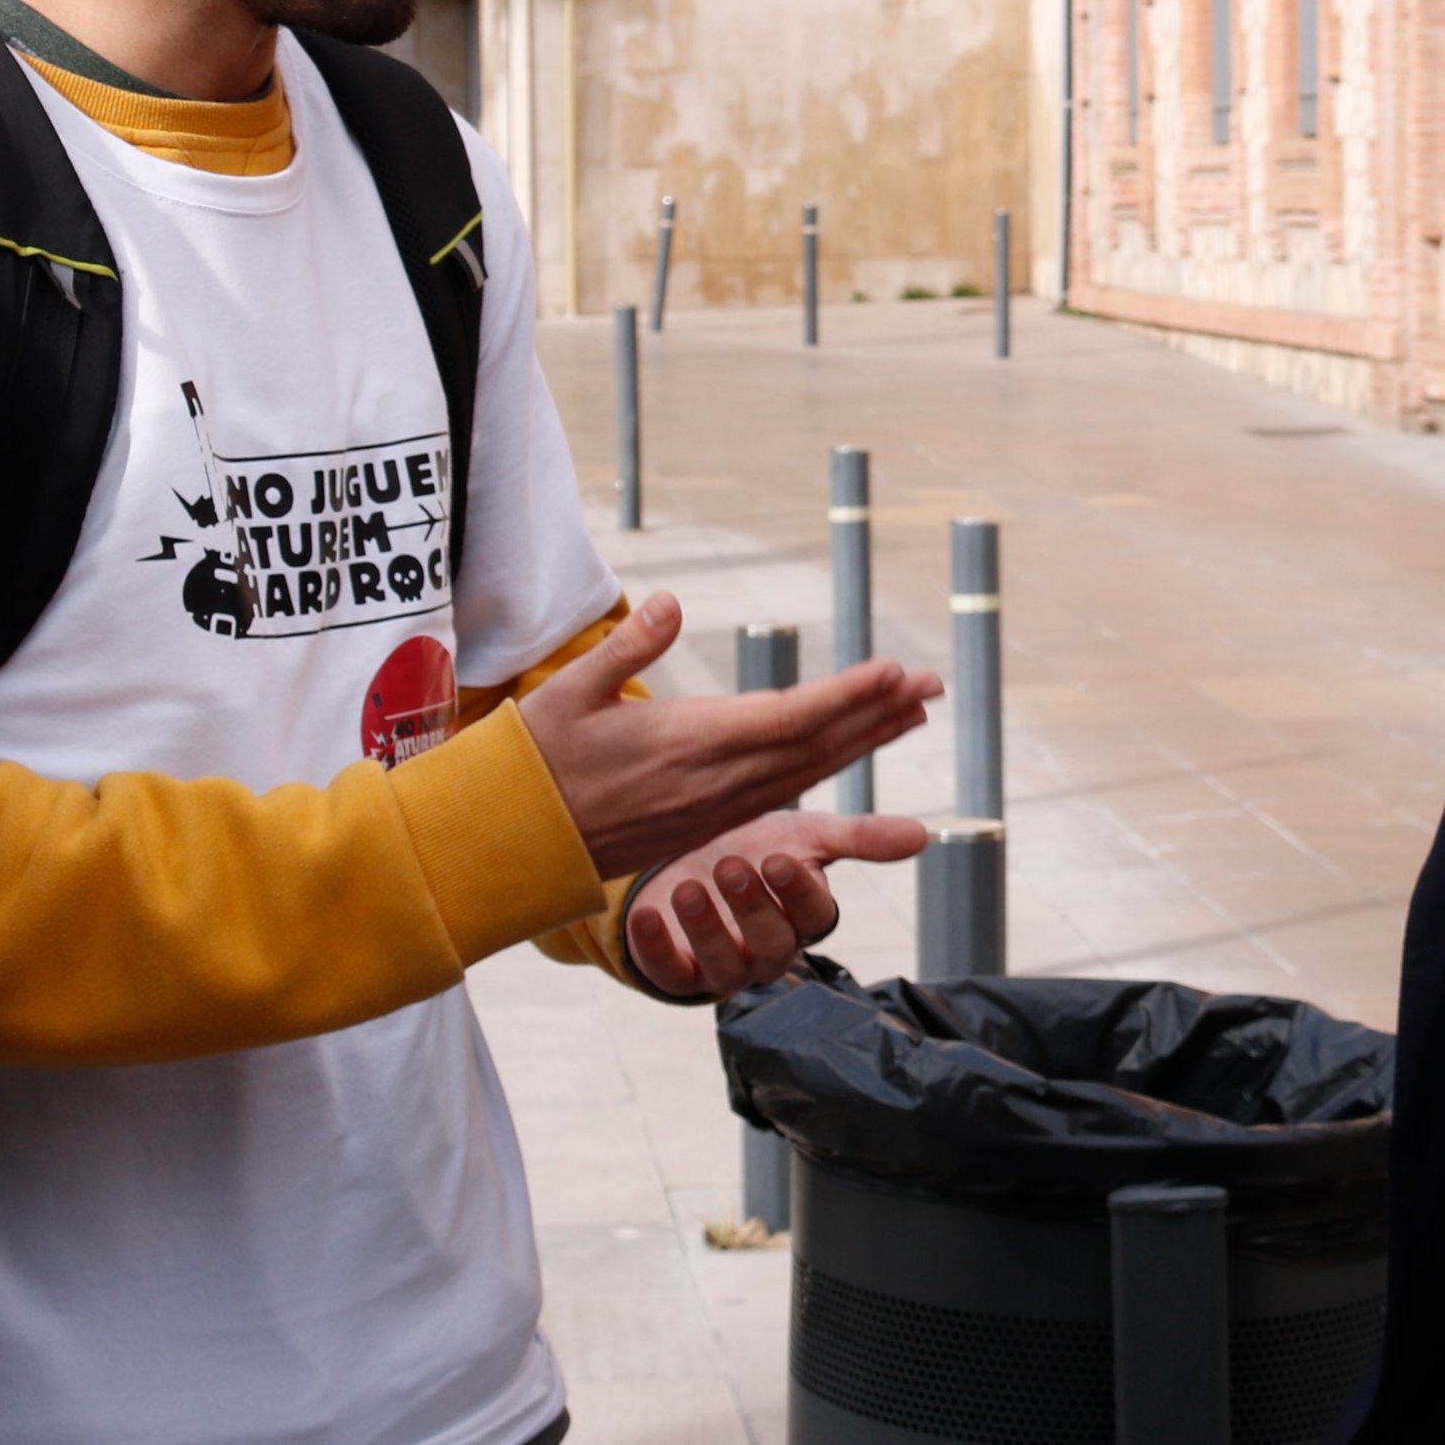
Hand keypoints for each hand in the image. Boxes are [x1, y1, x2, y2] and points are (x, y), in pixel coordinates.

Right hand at [523, 592, 938, 877]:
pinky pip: (782, 792)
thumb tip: (671, 601)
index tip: (895, 674)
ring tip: (908, 711)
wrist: (514, 844)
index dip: (846, 697)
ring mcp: (714, 807)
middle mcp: (713, 782)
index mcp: (687, 744)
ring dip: (861, 740)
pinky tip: (847, 749)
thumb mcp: (568, 692)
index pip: (786, 718)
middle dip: (876, 715)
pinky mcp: (707, 821)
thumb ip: (626, 649)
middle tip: (930, 686)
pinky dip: (824, 766)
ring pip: (805, 771)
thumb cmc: (535, 759)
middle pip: (813, 747)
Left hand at [622, 809, 927, 996]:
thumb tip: (922, 835)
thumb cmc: (750, 845)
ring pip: (726, 966)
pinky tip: (648, 914)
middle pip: (774, 944)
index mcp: (800, 918)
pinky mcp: (675, 973)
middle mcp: (765, 950)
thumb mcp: (802, 834)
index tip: (779, 859)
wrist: (680, 856)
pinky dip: (656, 947)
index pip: (814, 917)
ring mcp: (720, 966)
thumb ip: (858, 838)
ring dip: (708, 929)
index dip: (798, 893)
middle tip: (732, 866)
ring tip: (689, 888)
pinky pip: (670, 974)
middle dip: (753, 908)